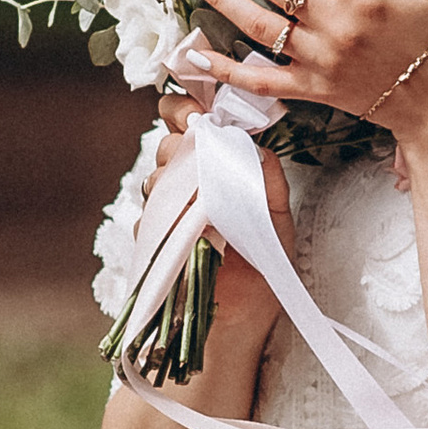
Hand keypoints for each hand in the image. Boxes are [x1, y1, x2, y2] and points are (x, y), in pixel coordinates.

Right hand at [149, 89, 294, 323]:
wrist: (245, 319)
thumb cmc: (263, 266)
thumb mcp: (279, 217)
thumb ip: (270, 180)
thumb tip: (258, 146)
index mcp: (215, 169)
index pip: (187, 125)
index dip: (183, 109)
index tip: (198, 113)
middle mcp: (188, 185)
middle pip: (167, 145)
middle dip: (180, 139)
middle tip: (198, 139)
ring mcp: (169, 212)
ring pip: (155, 176)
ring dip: (175, 177)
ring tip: (202, 193)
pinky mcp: (156, 240)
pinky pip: (148, 218)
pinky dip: (166, 218)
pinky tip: (189, 227)